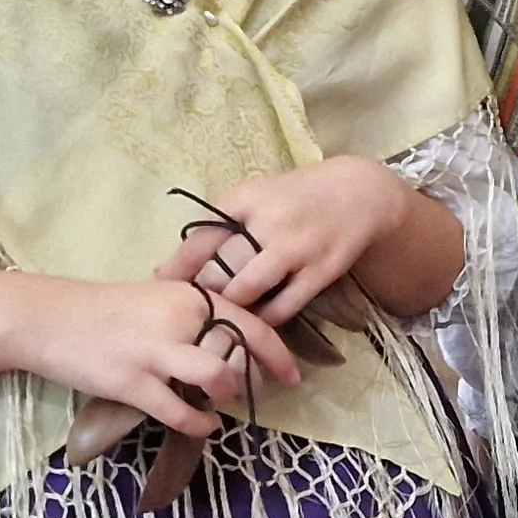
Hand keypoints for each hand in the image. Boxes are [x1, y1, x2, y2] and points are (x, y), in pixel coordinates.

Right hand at [20, 274, 298, 437]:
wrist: (49, 319)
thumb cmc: (106, 311)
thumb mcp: (157, 299)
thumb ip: (193, 315)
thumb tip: (231, 341)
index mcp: (189, 296)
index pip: (250, 322)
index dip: (277, 353)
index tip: (292, 375)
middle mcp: (179, 319)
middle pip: (240, 350)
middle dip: (253, 378)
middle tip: (252, 393)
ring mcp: (155, 352)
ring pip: (217, 376)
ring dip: (228, 396)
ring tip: (222, 403)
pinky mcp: (132, 382)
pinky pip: (180, 411)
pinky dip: (199, 423)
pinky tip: (203, 424)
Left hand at [164, 159, 415, 328]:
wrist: (359, 193)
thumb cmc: (296, 197)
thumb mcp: (258, 194)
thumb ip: (221, 224)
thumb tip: (170, 267)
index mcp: (247, 199)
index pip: (201, 236)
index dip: (177, 265)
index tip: (159, 286)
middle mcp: (270, 221)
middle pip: (220, 266)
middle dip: (202, 291)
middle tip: (189, 311)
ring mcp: (297, 247)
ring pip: (248, 289)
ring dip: (230, 308)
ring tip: (220, 320)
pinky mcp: (321, 271)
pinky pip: (284, 306)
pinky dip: (264, 319)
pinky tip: (255, 325)